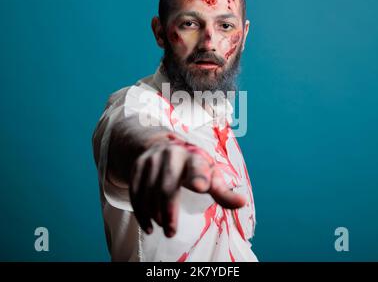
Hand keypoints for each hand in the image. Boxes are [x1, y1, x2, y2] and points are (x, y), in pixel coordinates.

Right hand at [129, 137, 245, 237]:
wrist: (160, 145)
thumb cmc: (192, 165)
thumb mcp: (209, 174)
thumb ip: (223, 191)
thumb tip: (242, 203)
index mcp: (194, 156)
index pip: (196, 166)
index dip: (198, 176)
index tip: (200, 187)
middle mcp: (171, 154)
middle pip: (167, 186)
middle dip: (169, 211)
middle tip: (172, 233)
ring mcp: (152, 159)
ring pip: (148, 190)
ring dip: (154, 214)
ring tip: (164, 229)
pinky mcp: (137, 166)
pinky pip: (135, 191)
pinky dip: (140, 212)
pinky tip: (149, 226)